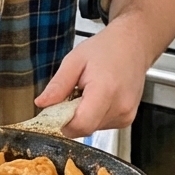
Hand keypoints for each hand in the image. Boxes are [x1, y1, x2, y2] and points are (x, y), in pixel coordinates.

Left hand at [33, 26, 148, 137]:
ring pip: (92, 129)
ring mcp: (126, 115)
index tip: (54, 110)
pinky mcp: (127, 119)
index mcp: (105, 90)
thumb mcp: (75, 60)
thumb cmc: (106, 49)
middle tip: (72, 94)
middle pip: (84, 129)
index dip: (62, 122)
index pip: (80, 125)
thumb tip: (42, 103)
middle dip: (71, 117)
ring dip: (83, 115)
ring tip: (88, 92)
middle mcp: (119, 107)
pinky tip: (98, 97)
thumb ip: (58, 85)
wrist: (133, 45)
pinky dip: (94, 115)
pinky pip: (101, 125)